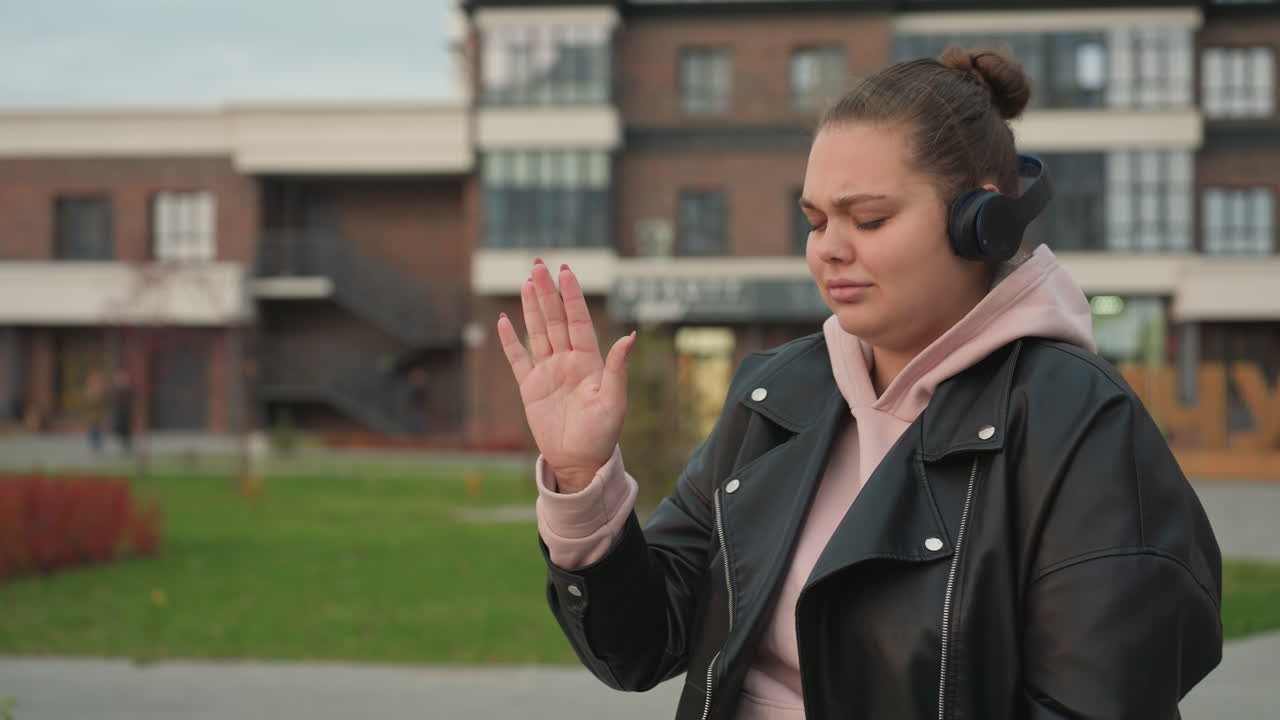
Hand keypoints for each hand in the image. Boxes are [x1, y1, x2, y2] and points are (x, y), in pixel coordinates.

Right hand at [496, 260, 635, 493]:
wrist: (580, 461)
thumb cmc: (602, 434)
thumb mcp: (614, 401)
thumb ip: (617, 368)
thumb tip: (629, 336)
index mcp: (589, 361)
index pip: (578, 321)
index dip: (571, 296)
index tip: (565, 271)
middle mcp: (568, 361)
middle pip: (555, 320)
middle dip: (547, 292)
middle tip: (538, 264)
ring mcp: (548, 372)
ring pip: (538, 332)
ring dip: (531, 308)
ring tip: (526, 282)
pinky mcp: (531, 388)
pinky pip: (518, 359)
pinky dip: (510, 341)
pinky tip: (505, 320)